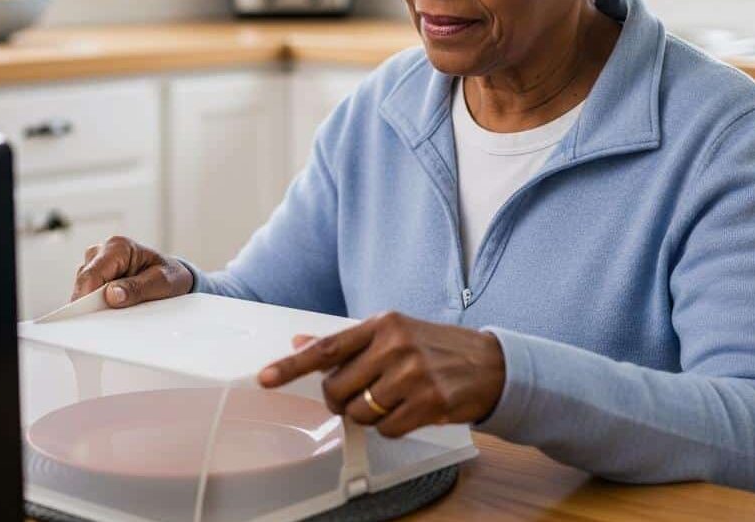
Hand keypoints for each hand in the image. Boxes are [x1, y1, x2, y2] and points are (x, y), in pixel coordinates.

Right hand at [71, 236, 193, 307]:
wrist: (174, 276)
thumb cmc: (169, 275)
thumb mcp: (162, 282)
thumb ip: (137, 288)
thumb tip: (111, 295)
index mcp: (118, 247)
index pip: (92, 274)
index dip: (87, 298)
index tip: (90, 318)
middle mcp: (101, 252)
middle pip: (84, 283)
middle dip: (91, 305)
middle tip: (105, 326)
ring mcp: (95, 265)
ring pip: (83, 291)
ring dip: (96, 307)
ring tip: (116, 317)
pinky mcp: (94, 278)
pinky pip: (87, 296)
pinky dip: (98, 308)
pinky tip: (111, 315)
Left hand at [258, 312, 504, 437]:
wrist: (489, 363)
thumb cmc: (434, 347)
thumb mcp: (392, 333)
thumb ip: (347, 342)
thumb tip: (301, 342)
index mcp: (382, 324)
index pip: (327, 347)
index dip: (291, 365)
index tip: (265, 377)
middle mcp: (395, 346)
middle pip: (337, 388)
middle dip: (340, 399)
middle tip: (359, 393)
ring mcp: (413, 375)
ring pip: (360, 412)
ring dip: (367, 414)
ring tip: (391, 399)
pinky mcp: (429, 402)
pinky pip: (386, 429)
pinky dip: (391, 426)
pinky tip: (408, 410)